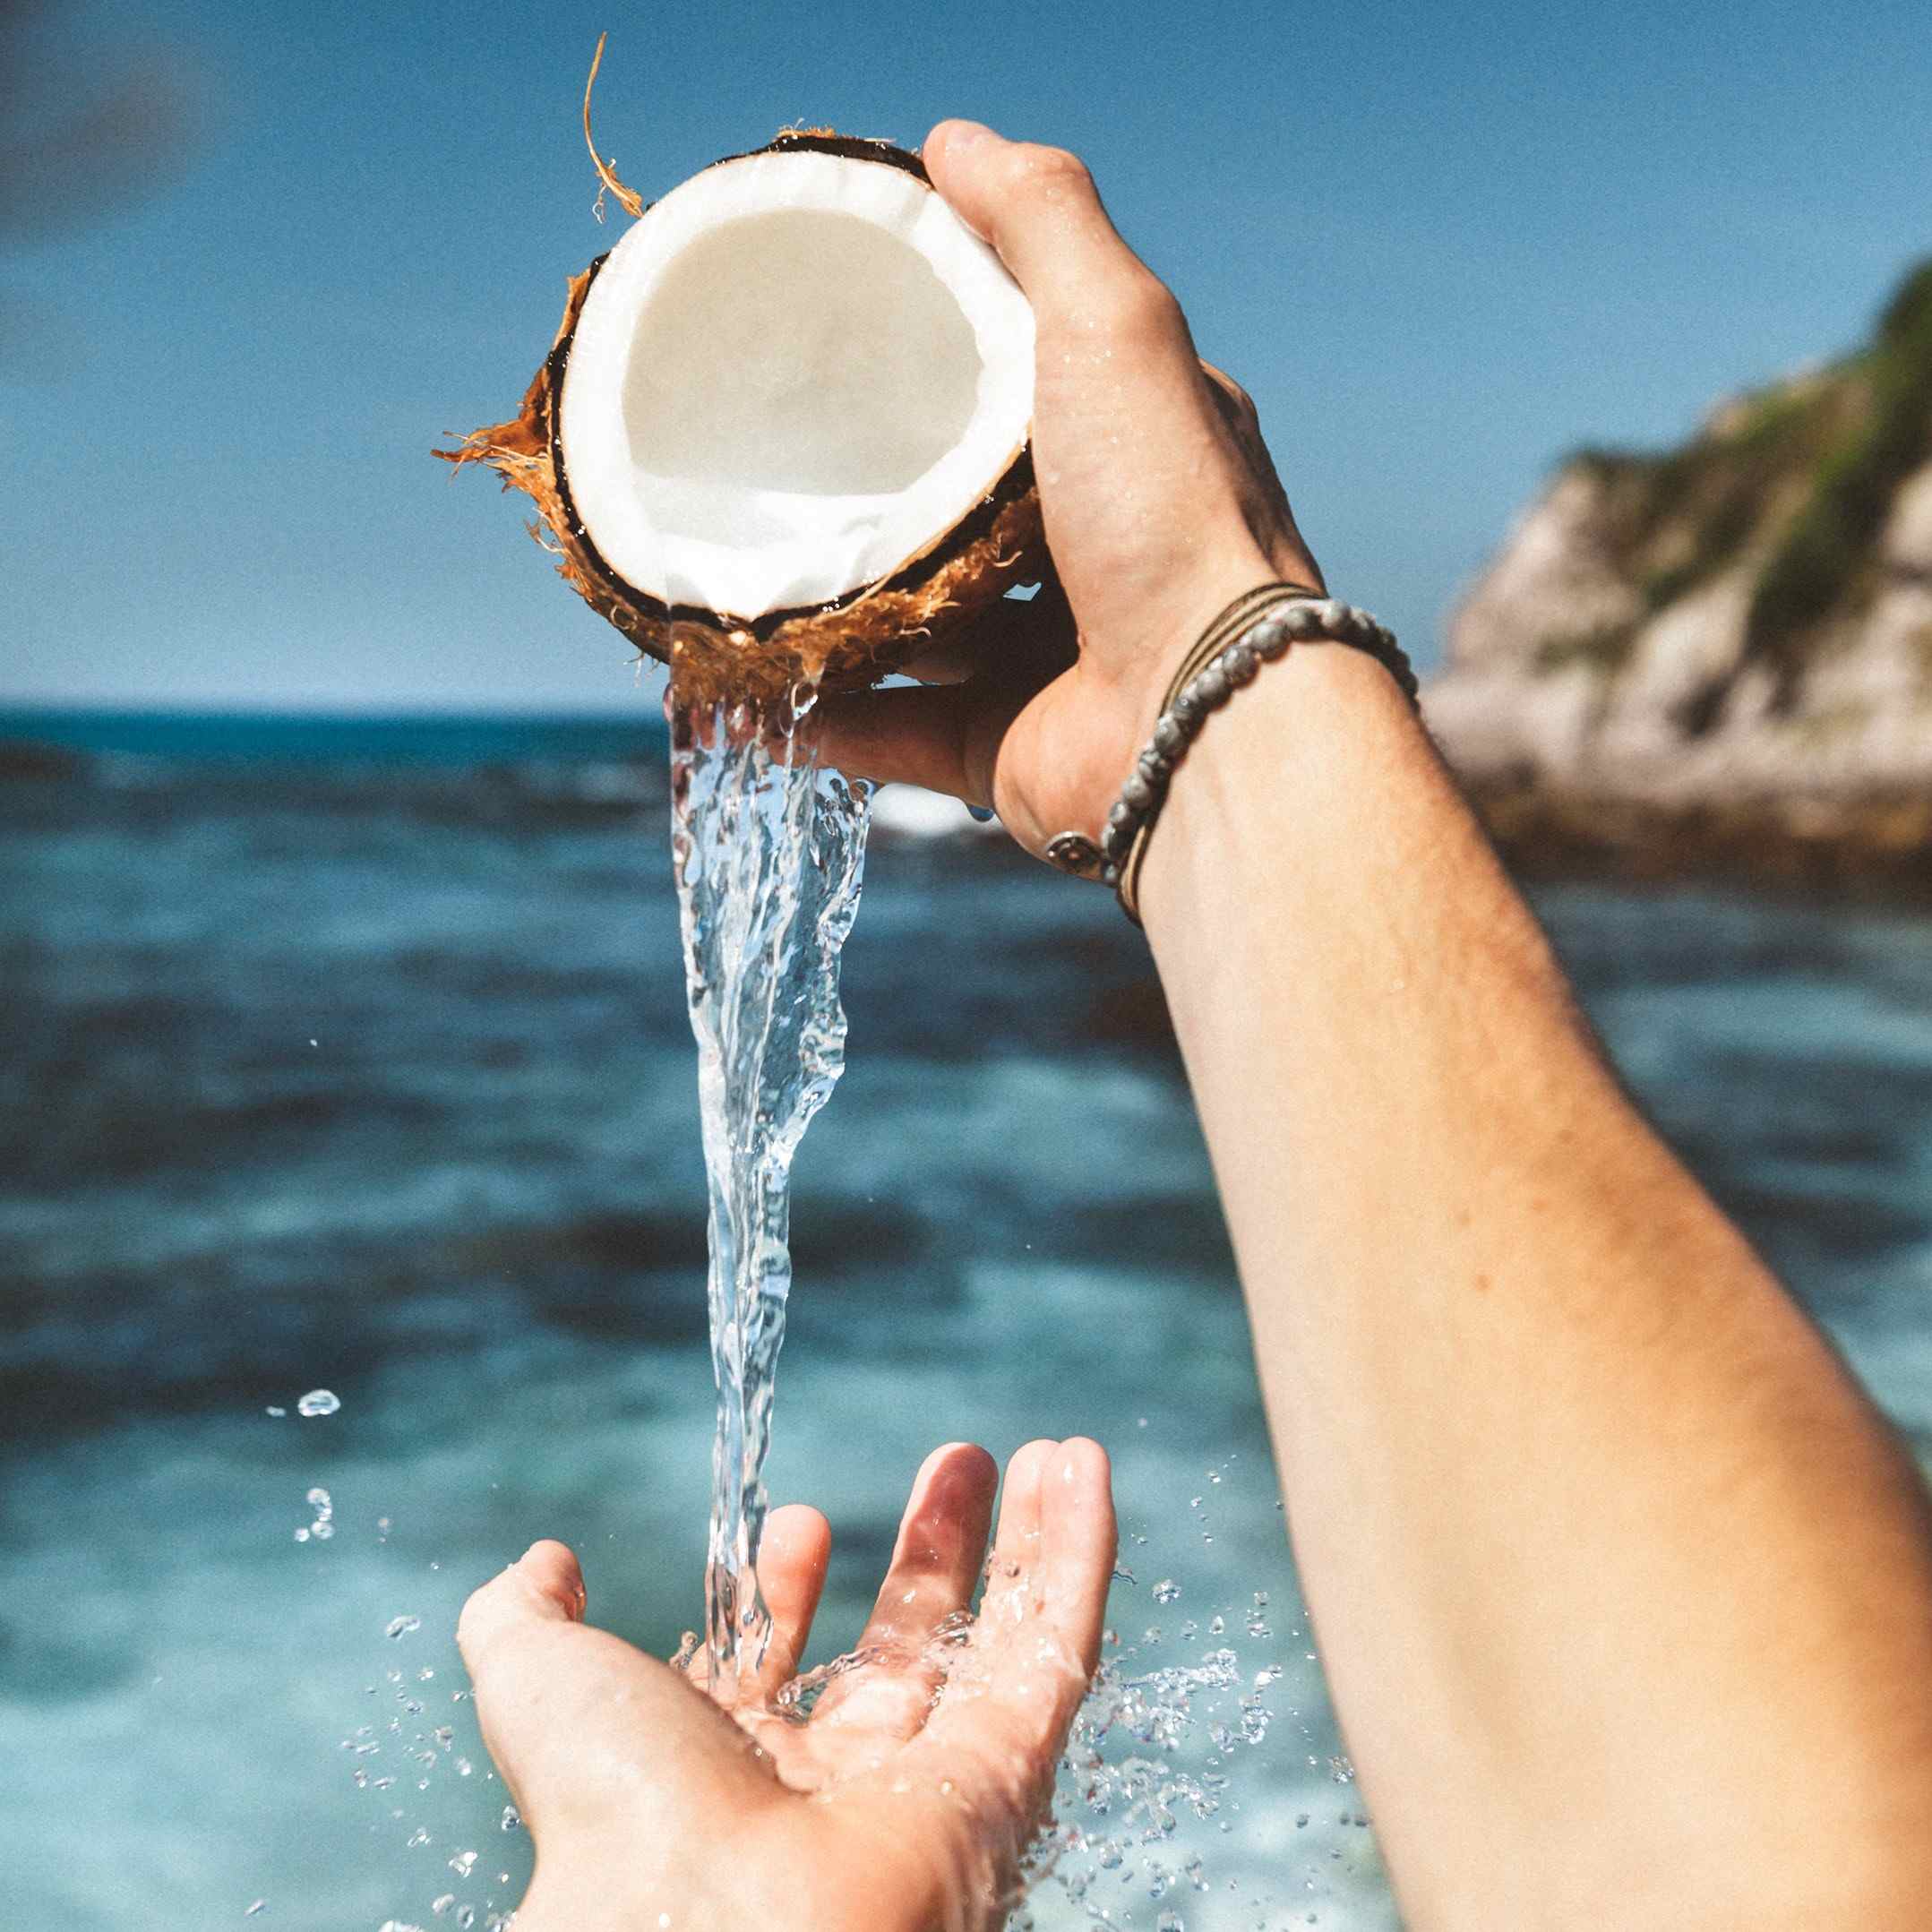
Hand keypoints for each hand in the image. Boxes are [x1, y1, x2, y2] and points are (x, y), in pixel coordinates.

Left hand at [457, 1438, 1115, 1931]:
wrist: (701, 1924)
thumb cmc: (606, 1811)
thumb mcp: (536, 1682)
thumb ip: (521, 1614)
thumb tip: (546, 1559)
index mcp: (730, 1769)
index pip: (780, 1663)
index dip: (788, 1583)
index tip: (800, 1515)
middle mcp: (836, 1783)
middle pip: (906, 1646)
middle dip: (931, 1550)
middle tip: (960, 1462)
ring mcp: (931, 1786)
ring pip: (998, 1642)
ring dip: (1027, 1543)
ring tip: (1049, 1453)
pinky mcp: (1009, 1779)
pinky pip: (1058, 1649)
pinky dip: (1077, 1555)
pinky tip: (1084, 1469)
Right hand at [814, 120, 1323, 854]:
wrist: (1199, 715)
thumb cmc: (1168, 511)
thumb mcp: (1114, 323)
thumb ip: (1043, 220)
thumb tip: (955, 141)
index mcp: (1142, 453)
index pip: (1045, 386)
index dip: (966, 357)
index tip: (868, 336)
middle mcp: (1105, 557)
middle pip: (971, 516)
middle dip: (884, 497)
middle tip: (778, 466)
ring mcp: (1055, 661)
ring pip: (922, 632)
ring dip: (833, 613)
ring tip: (738, 581)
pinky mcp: (1011, 750)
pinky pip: (894, 733)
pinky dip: (821, 721)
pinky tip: (745, 694)